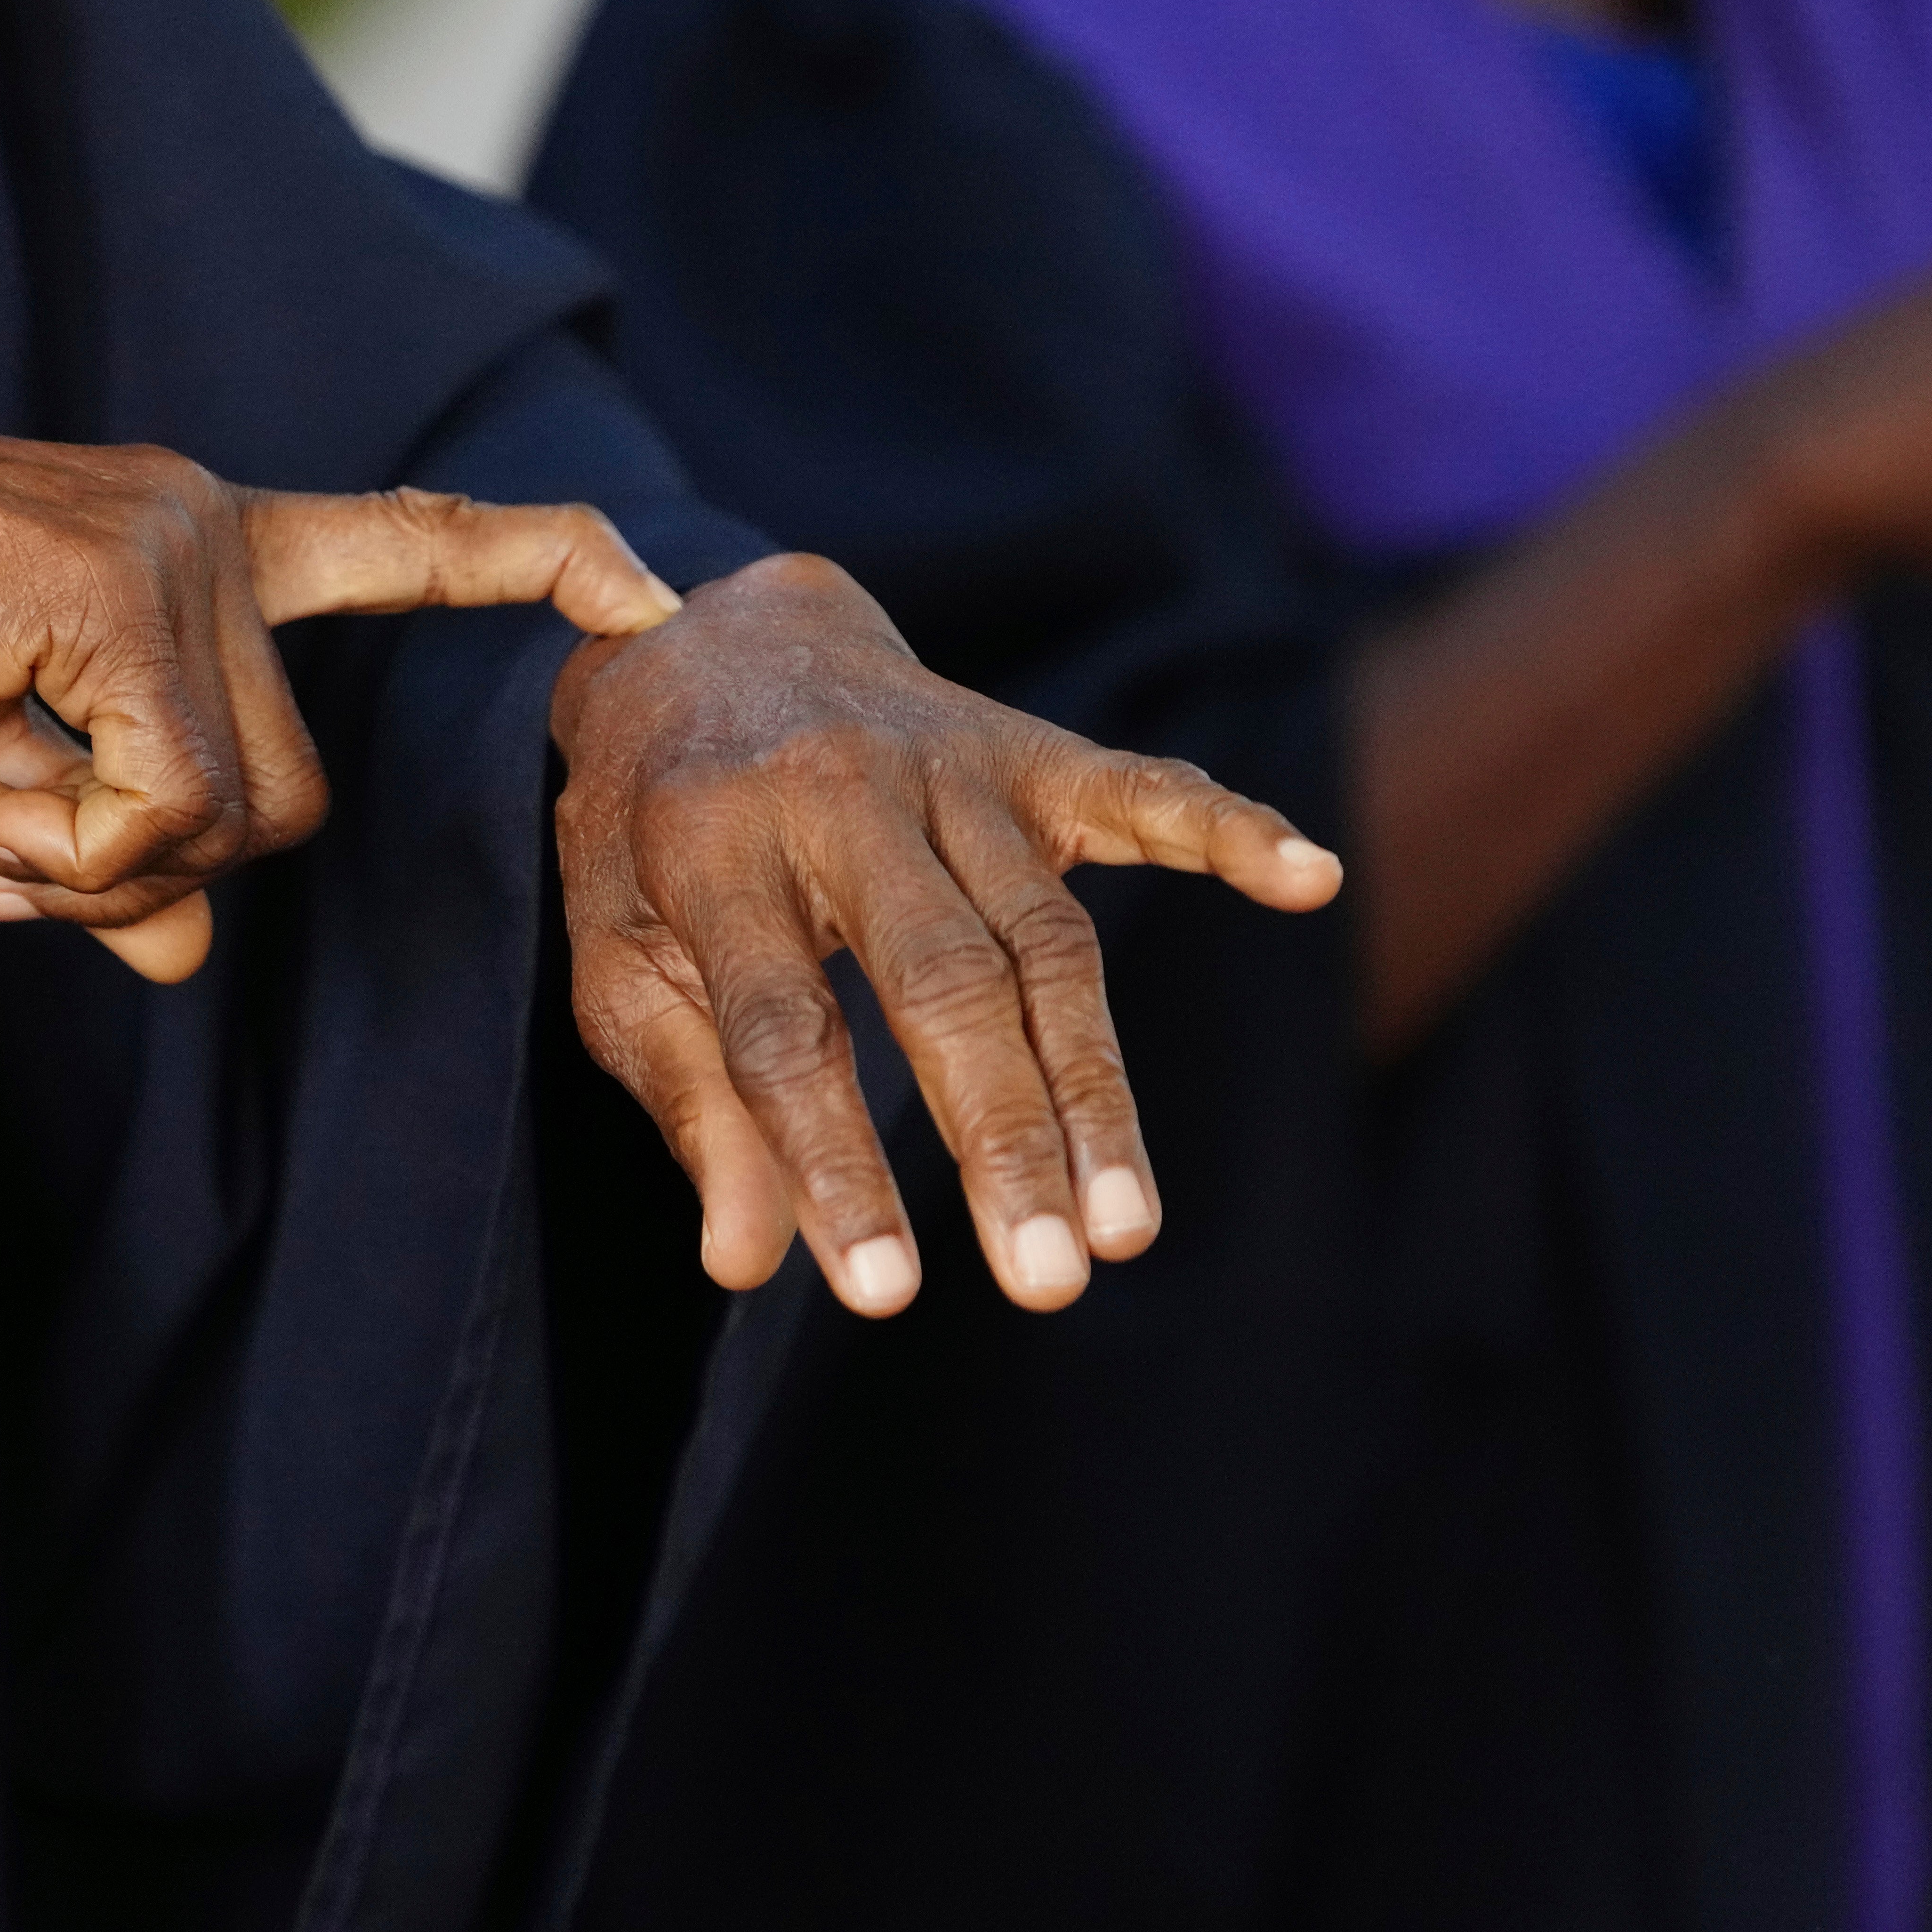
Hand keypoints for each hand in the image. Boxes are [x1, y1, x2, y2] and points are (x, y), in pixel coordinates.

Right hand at [0, 399, 678, 980]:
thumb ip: (113, 847)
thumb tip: (179, 952)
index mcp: (203, 544)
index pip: (408, 541)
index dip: (534, 563)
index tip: (649, 594)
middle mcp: (213, 531)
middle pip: (287, 795)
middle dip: (148, 867)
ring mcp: (176, 555)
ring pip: (231, 815)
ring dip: (85, 866)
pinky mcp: (119, 598)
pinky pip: (158, 808)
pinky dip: (54, 849)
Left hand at [549, 554, 1342, 1317]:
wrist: (705, 642)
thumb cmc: (654, 833)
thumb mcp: (619, 958)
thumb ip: (688, 1105)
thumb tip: (746, 1264)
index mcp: (709, 844)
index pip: (784, 1029)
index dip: (831, 1162)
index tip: (882, 1289)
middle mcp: (839, 792)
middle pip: (941, 980)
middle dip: (1002, 1140)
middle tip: (1049, 1282)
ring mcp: (949, 764)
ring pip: (1046, 934)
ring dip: (1094, 1085)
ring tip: (1125, 1224)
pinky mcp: (1027, 747)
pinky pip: (1141, 787)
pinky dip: (1228, 829)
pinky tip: (1311, 878)